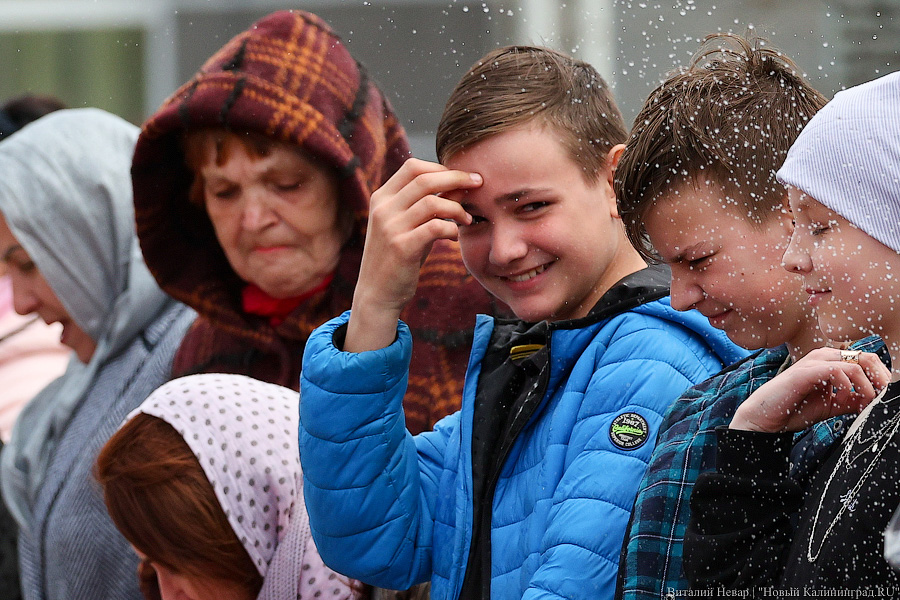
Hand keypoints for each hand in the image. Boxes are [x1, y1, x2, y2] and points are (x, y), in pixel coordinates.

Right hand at [345, 158, 481, 351]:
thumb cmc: (397, 257)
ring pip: (433, 202)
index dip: (441, 168)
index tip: (462, 177)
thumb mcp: (406, 226)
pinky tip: (454, 236)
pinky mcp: (401, 247)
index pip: (413, 167)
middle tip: (478, 184)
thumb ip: (424, 206)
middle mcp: (383, 208)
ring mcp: (390, 227)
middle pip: (425, 179)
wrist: (377, 294)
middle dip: (457, 178)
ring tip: (467, 219)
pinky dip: (451, 228)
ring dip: (457, 208)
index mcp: (382, 198)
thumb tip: (458, 186)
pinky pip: (435, 227)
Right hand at [729, 347, 891, 432]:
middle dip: (880, 379)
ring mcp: (814, 362)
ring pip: (856, 363)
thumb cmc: (793, 409)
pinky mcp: (806, 371)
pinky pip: (838, 370)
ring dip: (868, 385)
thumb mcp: (831, 405)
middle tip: (884, 397)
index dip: (880, 378)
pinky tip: (844, 398)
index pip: (865, 361)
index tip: (885, 397)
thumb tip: (874, 401)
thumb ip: (851, 400)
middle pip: (866, 357)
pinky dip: (849, 386)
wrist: (765, 418)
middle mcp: (823, 356)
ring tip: (867, 401)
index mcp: (830, 361)